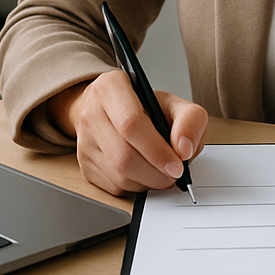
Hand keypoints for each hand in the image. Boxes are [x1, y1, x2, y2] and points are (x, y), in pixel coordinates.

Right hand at [49, 71, 208, 196]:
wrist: (114, 112)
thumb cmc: (145, 107)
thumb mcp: (173, 103)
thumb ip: (190, 120)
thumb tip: (184, 150)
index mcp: (111, 87)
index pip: (131, 123)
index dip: (157, 150)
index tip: (178, 164)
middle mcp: (91, 113)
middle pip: (123, 156)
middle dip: (156, 172)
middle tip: (175, 173)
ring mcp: (84, 141)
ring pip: (119, 175)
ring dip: (149, 181)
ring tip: (162, 171)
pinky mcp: (84, 164)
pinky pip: (114, 186)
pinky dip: (137, 186)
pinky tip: (145, 173)